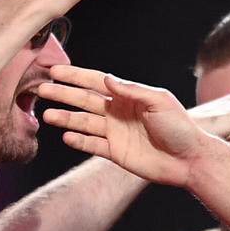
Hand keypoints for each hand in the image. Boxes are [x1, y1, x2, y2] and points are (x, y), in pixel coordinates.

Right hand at [37, 67, 208, 186]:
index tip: (55, 70)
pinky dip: (79, 141)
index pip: (96, 82)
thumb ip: (132, 90)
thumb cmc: (180, 127)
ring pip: (84, 123)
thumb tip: (107, 79)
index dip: (75, 76)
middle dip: (63, 94)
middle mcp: (118, 112)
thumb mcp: (159, 101)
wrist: (189, 160)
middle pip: (84, 100)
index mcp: (128, 96)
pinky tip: (66, 136)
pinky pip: (92, 145)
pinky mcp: (116, 152)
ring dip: (65, 118)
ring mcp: (115, 132)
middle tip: (40, 89)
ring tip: (47, 115)